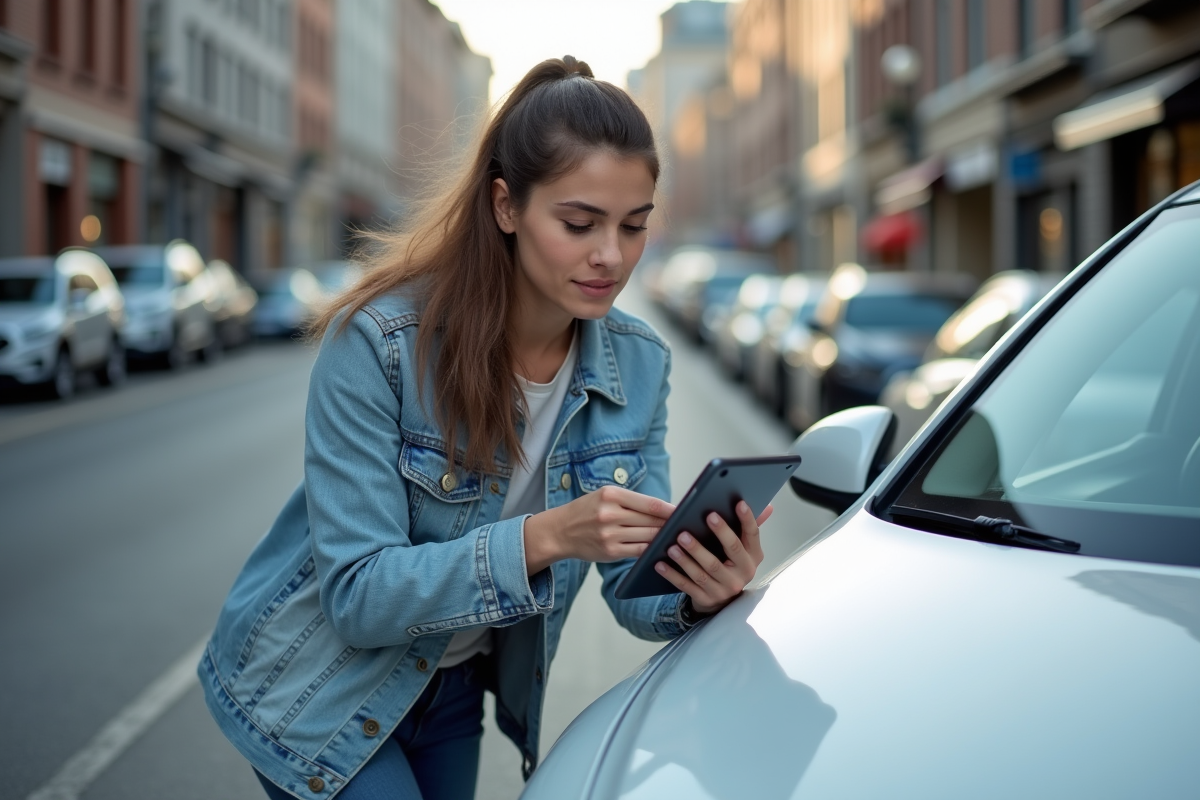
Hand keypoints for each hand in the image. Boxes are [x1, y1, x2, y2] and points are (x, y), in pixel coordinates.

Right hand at [524, 486, 674, 573]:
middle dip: (669, 524)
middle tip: (685, 525)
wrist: (560, 531)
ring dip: (663, 537)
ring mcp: (610, 534)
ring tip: (676, 537)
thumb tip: (664, 509)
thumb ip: (632, 501)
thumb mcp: (605, 496)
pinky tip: (659, 548)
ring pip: (648, 536)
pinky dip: (651, 549)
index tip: (684, 511)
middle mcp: (611, 514)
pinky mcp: (610, 551)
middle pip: (651, 520)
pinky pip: (639, 551)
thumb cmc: (586, 511)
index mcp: (612, 495)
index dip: (670, 509)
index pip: (650, 503)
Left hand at [655, 501, 772, 614]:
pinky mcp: (707, 599)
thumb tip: (768, 507)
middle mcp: (743, 573)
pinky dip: (673, 575)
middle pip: (729, 551)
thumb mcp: (742, 549)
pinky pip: (688, 586)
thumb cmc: (730, 566)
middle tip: (705, 517)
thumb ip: (748, 528)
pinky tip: (661, 564)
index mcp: (753, 557)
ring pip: (705, 571)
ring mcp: (725, 589)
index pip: (752, 535)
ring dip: (688, 557)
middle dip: (717, 534)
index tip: (739, 503)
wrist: (723, 601)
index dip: (747, 519)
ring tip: (673, 544)